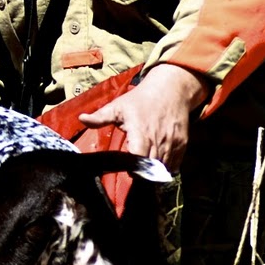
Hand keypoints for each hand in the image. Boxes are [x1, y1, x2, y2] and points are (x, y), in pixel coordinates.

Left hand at [77, 64, 208, 170]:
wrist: (170, 89)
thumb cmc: (140, 99)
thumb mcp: (118, 106)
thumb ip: (100, 117)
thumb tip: (81, 119)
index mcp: (140, 133)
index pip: (138, 160)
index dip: (133, 169)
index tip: (128, 169)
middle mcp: (158, 140)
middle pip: (151, 168)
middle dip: (143, 174)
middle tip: (135, 172)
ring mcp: (172, 143)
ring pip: (164, 167)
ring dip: (155, 172)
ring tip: (146, 170)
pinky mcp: (183, 144)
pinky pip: (175, 164)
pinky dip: (167, 167)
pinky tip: (158, 164)